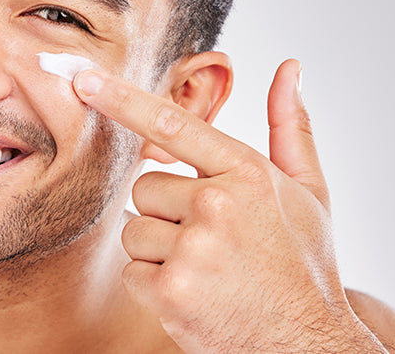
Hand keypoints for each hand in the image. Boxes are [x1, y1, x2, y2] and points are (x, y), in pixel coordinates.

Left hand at [73, 60, 385, 352]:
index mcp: (248, 173)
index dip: (121, 98)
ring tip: (206, 269)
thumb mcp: (310, 190)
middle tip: (209, 241)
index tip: (84, 79)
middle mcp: (218, 204)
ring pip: (134, 231)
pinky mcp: (171, 290)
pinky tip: (195, 294)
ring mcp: (193, 249)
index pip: (172, 123)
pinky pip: (132, 271)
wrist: (308, 341)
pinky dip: (155, 286)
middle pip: (144, 188)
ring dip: (159, 252)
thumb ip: (290, 126)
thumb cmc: (304, 264)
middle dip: (165, 213)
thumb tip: (289, 68)